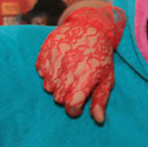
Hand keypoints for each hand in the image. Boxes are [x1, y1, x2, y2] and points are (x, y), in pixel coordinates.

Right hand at [35, 4, 125, 123]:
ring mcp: (55, 58)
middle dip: (66, 96)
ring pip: (48, 87)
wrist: (89, 26)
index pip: (71, 105)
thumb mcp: (107, 78)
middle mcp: (69, 67)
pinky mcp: (45, 50)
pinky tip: (60, 65)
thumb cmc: (100, 56)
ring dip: (57, 85)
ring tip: (68, 74)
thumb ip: (101, 100)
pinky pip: (41, 73)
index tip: (77, 106)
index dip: (74, 110)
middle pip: (58, 98)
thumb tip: (98, 120)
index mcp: (86, 75)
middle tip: (75, 85)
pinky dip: (48, 73)